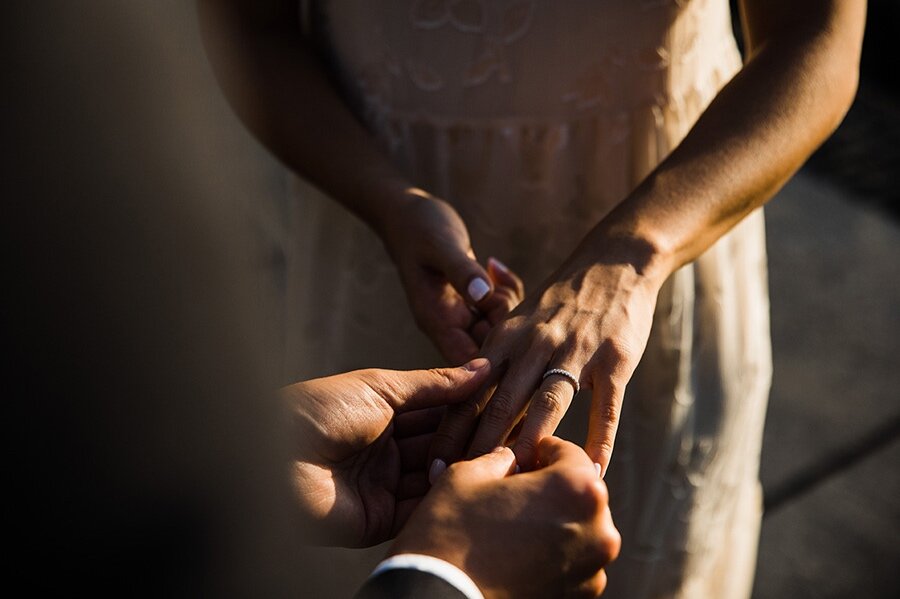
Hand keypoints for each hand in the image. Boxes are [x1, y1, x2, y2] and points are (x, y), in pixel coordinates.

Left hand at [285, 359, 490, 546]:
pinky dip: (446, 499)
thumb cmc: (317, 411)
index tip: (507, 399)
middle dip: (472, 439)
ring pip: (434, 478)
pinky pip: (420, 509)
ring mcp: (382, 485)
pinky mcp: (378, 519)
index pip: (436, 410)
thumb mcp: (380, 386)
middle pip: (438, 444)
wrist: (272, 457)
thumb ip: (434, 384)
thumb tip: (481, 368)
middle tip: (515, 432)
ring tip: (505, 458)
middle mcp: (385, 449)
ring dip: (463, 469)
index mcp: (382, 413)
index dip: (469, 406)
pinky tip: (476, 486)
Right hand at [381, 187, 523, 363]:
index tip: (508, 322)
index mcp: (435, 319)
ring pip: (499, 326)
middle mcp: (448, 323)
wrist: (405, 214)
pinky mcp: (471, 300)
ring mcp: (460, 313)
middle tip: (501, 288)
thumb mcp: (441, 245)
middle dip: (507, 320)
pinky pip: (499, 308)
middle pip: (490, 345)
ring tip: (493, 272)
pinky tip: (494, 267)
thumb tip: (482, 295)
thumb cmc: (418, 227)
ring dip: (509, 301)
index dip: (493, 352)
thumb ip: (461, 270)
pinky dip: (506, 290)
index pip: (467, 360)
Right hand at [391, 437, 620, 598]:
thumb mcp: (467, 476)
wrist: (438, 598)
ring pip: (578, 530)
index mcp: (577, 488)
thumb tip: (509, 460)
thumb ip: (499, 460)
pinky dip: (552, 556)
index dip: (540, 452)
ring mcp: (593, 569)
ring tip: (513, 528)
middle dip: (550, 490)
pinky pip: (573, 564)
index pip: (569, 455)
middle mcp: (598, 529)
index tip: (519, 460)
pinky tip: (517, 556)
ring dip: (553, 523)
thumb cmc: (451, 533)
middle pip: (579, 494)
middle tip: (514, 494)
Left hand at [430, 236, 662, 473]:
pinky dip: (598, 441)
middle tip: (460, 486)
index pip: (468, 393)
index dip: (448, 433)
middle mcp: (532, 345)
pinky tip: (592, 470)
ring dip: (529, 444)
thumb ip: (491, 361)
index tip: (430, 470)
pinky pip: (604, 407)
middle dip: (477, 448)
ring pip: (545, 405)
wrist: (615, 263)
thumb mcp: (517, 322)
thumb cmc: (560, 304)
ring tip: (516, 483)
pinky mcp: (614, 360)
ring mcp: (574, 352)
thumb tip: (456, 399)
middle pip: (499, 403)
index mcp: (503, 340)